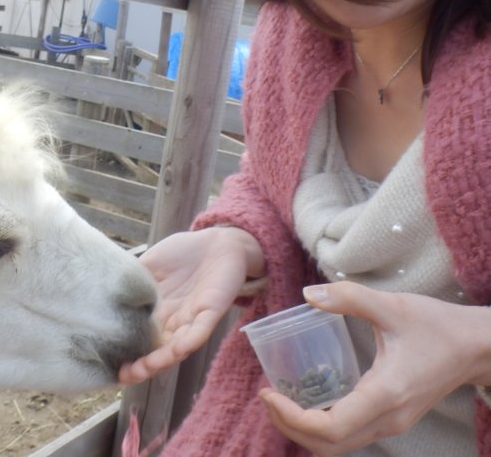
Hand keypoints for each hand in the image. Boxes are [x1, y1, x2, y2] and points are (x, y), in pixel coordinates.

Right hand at [118, 227, 261, 384]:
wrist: (217, 241)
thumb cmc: (184, 253)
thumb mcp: (151, 263)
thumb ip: (132, 278)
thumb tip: (106, 288)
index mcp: (159, 311)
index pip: (141, 339)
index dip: (128, 354)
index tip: (111, 365)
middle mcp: (175, 321)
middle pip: (158, 351)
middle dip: (143, 366)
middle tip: (125, 375)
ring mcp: (193, 318)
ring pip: (178, 347)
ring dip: (162, 360)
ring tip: (145, 368)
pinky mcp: (211, 311)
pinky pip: (201, 330)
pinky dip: (190, 340)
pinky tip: (177, 348)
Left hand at [260, 281, 490, 454]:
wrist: (476, 347)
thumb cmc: (436, 325)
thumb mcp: (391, 304)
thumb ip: (347, 297)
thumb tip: (307, 294)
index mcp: (385, 394)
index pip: (330, 428)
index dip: (292, 418)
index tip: (267, 393)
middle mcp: (388, 418)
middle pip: (330, 445)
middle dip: (290, 427)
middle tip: (265, 396)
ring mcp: (392, 423)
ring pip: (340, 446)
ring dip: (305, 431)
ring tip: (279, 399)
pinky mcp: (393, 418)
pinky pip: (351, 434)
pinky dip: (322, 426)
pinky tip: (307, 400)